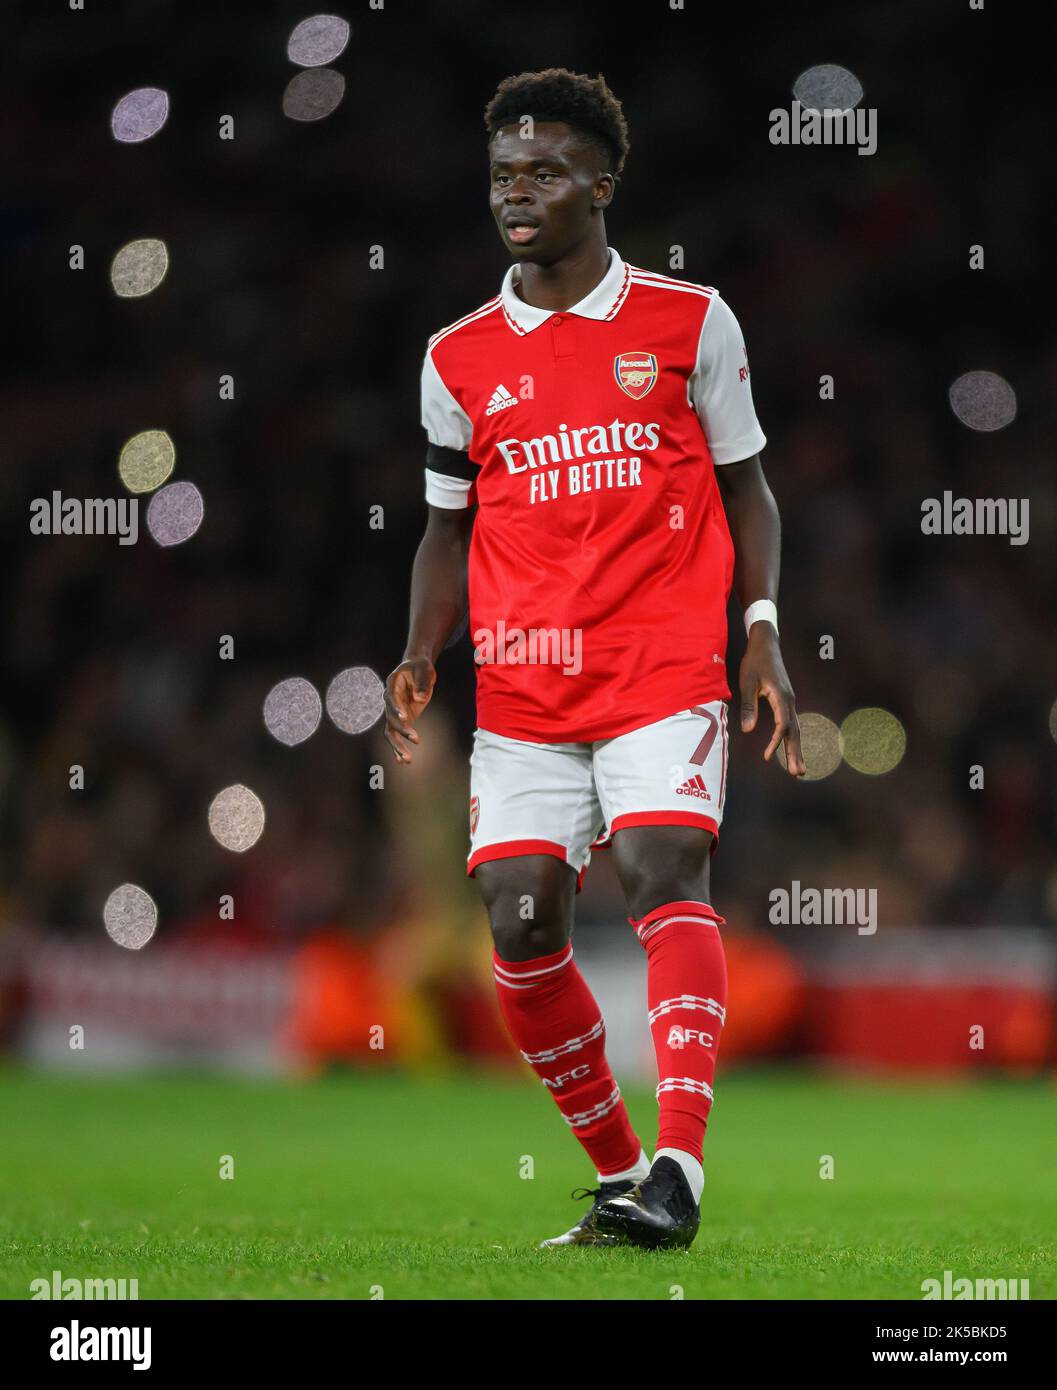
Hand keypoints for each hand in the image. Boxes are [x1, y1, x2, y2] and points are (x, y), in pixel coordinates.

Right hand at [383, 656, 435, 764]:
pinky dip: (398, 748)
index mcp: (393, 683)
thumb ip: (422, 683)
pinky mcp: (400, 719)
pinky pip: (396, 734)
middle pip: (391, 718)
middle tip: (416, 739)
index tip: (405, 717)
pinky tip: (402, 761)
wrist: (416, 670)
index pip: (392, 697)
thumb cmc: (420, 667)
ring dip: (397, 745)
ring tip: (407, 759)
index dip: (397, 707)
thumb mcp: (424, 669)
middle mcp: (389, 699)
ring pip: (390, 730)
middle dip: (402, 730)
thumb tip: (420, 698)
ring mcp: (393, 711)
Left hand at [738, 624, 804, 775]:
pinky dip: (792, 737)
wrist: (766, 643)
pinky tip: (791, 748)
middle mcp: (789, 700)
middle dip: (795, 753)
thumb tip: (746, 730)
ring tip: (799, 768)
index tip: (767, 757)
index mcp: (781, 696)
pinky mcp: (786, 700)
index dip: (775, 742)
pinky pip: (791, 722)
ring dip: (796, 748)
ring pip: (795, 728)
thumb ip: (748, 706)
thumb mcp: (747, 682)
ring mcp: (789, 700)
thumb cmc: (754, 661)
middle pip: (794, 731)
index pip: (782, 725)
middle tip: (797, 773)